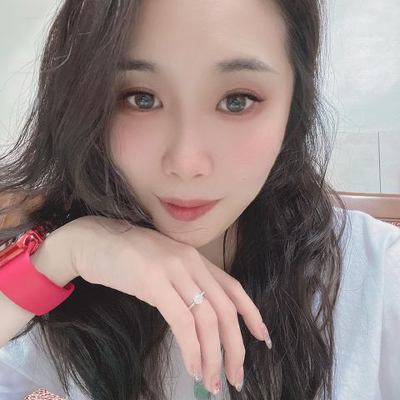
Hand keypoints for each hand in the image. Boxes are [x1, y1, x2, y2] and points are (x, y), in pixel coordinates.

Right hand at [66, 215, 270, 393]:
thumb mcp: (163, 267)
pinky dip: (191, 348)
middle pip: (225, 309)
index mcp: (195, 259)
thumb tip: (198, 320)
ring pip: (206, 319)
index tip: (263, 338)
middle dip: (235, 347)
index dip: (252, 313)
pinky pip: (181, 321)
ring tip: (211, 381)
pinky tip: (191, 365)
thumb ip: (183, 285)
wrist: (92, 240)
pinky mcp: (152, 282)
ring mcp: (172, 270)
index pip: (233, 288)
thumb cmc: (126, 256)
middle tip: (236, 377)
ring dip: (212, 356)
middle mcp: (190, 262)